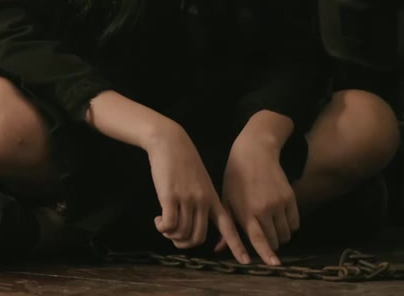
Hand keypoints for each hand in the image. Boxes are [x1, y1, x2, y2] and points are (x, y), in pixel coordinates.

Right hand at [143, 122, 250, 263]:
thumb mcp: (200, 181)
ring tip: (163, 225)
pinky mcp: (171, 196)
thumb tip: (193, 224)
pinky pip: (169, 225)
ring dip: (170, 235)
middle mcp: (203, 201)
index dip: (237, 246)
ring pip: (182, 233)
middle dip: (184, 244)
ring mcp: (188, 199)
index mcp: (213, 199)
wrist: (170, 142)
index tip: (245, 262)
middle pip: (198, 238)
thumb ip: (201, 201)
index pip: (229, 227)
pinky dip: (162, 228)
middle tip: (173, 237)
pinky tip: (158, 220)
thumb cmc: (183, 161)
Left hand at [216, 136, 297, 265]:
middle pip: (275, 240)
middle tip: (263, 235)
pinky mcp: (290, 197)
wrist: (254, 153)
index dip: (266, 253)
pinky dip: (290, 227)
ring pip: (286, 234)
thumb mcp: (226, 200)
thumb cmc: (235, 178)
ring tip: (270, 226)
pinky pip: (295, 223)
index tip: (273, 265)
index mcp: (246, 211)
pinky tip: (280, 219)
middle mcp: (264, 209)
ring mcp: (279, 203)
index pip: (259, 238)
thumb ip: (226, 227)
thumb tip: (219, 250)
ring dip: (280, 236)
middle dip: (270, 244)